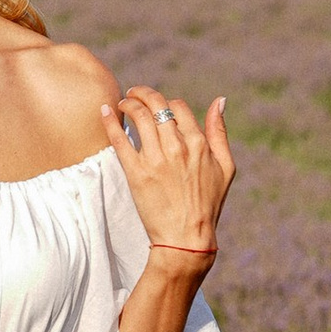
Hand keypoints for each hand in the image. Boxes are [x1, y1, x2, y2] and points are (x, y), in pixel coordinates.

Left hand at [98, 83, 234, 266]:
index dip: (167, 103)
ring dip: (128, 103)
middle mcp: (177, 147)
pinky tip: (104, 111)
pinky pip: (119, 139)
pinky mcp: (136, 173)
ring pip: (138, 116)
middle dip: (143, 93)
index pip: (178, 107)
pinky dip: (110, 121)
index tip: (159, 108)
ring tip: (122, 103)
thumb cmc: (208, 204)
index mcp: (198, 143)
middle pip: (156, 105)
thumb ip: (220, 132)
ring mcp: (156, 159)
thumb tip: (220, 100)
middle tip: (134, 93)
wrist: (186, 238)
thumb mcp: (225, 167)